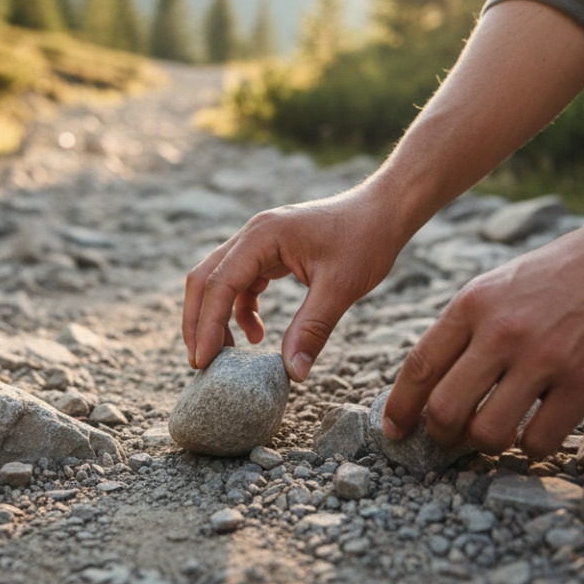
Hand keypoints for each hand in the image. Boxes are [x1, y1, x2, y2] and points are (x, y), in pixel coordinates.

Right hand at [183, 186, 403, 381]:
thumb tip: (293, 373)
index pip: (219, 283)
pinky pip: (242, 282)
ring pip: (219, 281)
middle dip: (198, 322)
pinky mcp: (271, 252)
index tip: (204, 361)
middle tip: (201, 363)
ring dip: (216, 317)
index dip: (207, 325)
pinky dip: (241, 310)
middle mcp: (253, 235)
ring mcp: (260, 242)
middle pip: (205, 279)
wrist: (384, 211)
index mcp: (263, 236)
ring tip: (225, 355)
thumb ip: (313, 328)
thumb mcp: (341, 287)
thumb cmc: (366, 239)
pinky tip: (257, 334)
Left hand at [381, 209, 583, 457]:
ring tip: (500, 436)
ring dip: (488, 445)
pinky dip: (532, 448)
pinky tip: (538, 435)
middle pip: (444, 408)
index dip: (400, 408)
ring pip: (488, 432)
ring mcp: (543, 356)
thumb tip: (432, 381)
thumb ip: (469, 328)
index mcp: (473, 304)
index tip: (394, 430)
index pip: (418, 367)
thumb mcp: (503, 284)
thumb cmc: (568, 273)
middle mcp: (501, 330)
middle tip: (453, 440)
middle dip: (441, 435)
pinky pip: (540, 440)